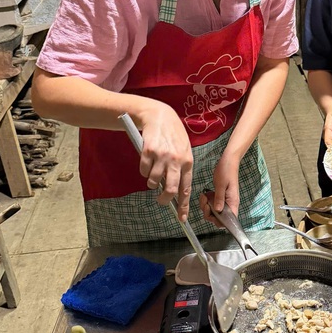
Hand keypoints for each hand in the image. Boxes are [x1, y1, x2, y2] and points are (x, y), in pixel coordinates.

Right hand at [136, 102, 192, 218]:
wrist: (159, 115)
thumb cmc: (173, 134)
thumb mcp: (183, 149)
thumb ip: (181, 168)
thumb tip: (176, 190)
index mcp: (188, 161)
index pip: (186, 188)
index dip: (183, 205)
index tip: (182, 217)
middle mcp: (176, 160)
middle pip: (170, 190)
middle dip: (164, 200)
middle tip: (161, 201)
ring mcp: (161, 157)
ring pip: (154, 182)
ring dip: (152, 183)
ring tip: (153, 173)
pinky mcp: (148, 152)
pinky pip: (144, 171)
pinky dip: (144, 171)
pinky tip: (147, 162)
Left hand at [199, 152, 239, 223]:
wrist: (228, 161)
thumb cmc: (226, 171)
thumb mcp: (221, 184)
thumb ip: (219, 198)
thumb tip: (217, 210)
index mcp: (233, 203)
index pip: (228, 221)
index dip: (218, 221)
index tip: (210, 211)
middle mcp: (230, 204)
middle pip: (219, 218)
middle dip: (209, 212)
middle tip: (205, 202)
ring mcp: (226, 201)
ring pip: (215, 212)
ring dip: (207, 206)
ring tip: (205, 197)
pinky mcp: (221, 197)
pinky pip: (213, 204)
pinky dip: (208, 202)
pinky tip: (206, 195)